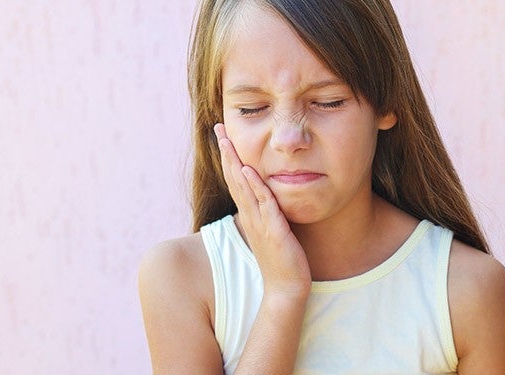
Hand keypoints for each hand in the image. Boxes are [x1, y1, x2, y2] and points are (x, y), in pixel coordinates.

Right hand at [214, 123, 311, 296]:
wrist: (286, 289)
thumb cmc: (281, 261)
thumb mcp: (271, 231)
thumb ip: (267, 212)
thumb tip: (268, 195)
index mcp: (250, 214)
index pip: (236, 180)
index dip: (229, 157)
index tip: (224, 134)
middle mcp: (251, 216)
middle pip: (234, 178)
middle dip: (227, 151)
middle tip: (218, 127)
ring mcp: (260, 223)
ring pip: (244, 188)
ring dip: (235, 163)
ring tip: (227, 141)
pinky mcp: (274, 232)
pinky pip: (264, 205)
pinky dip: (256, 187)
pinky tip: (249, 171)